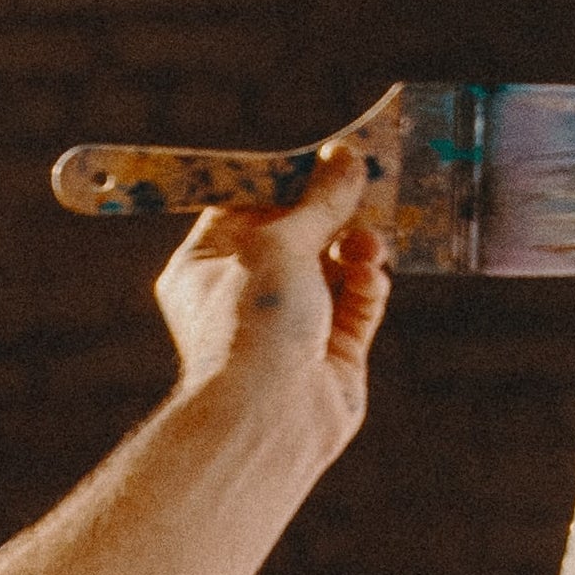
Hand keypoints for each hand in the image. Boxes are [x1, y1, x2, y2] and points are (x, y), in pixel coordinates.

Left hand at [149, 140, 393, 448]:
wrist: (270, 416)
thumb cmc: (252, 322)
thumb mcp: (280, 243)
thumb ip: (319, 201)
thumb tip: (346, 159)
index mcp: (206, 266)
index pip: (246, 208)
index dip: (286, 181)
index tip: (326, 157)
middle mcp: (244, 296)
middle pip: (296, 236)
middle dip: (332, 213)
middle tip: (366, 182)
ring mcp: (289, 327)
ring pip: (332, 268)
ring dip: (354, 249)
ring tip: (367, 244)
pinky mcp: (331, 354)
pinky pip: (357, 305)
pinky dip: (366, 286)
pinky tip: (369, 277)